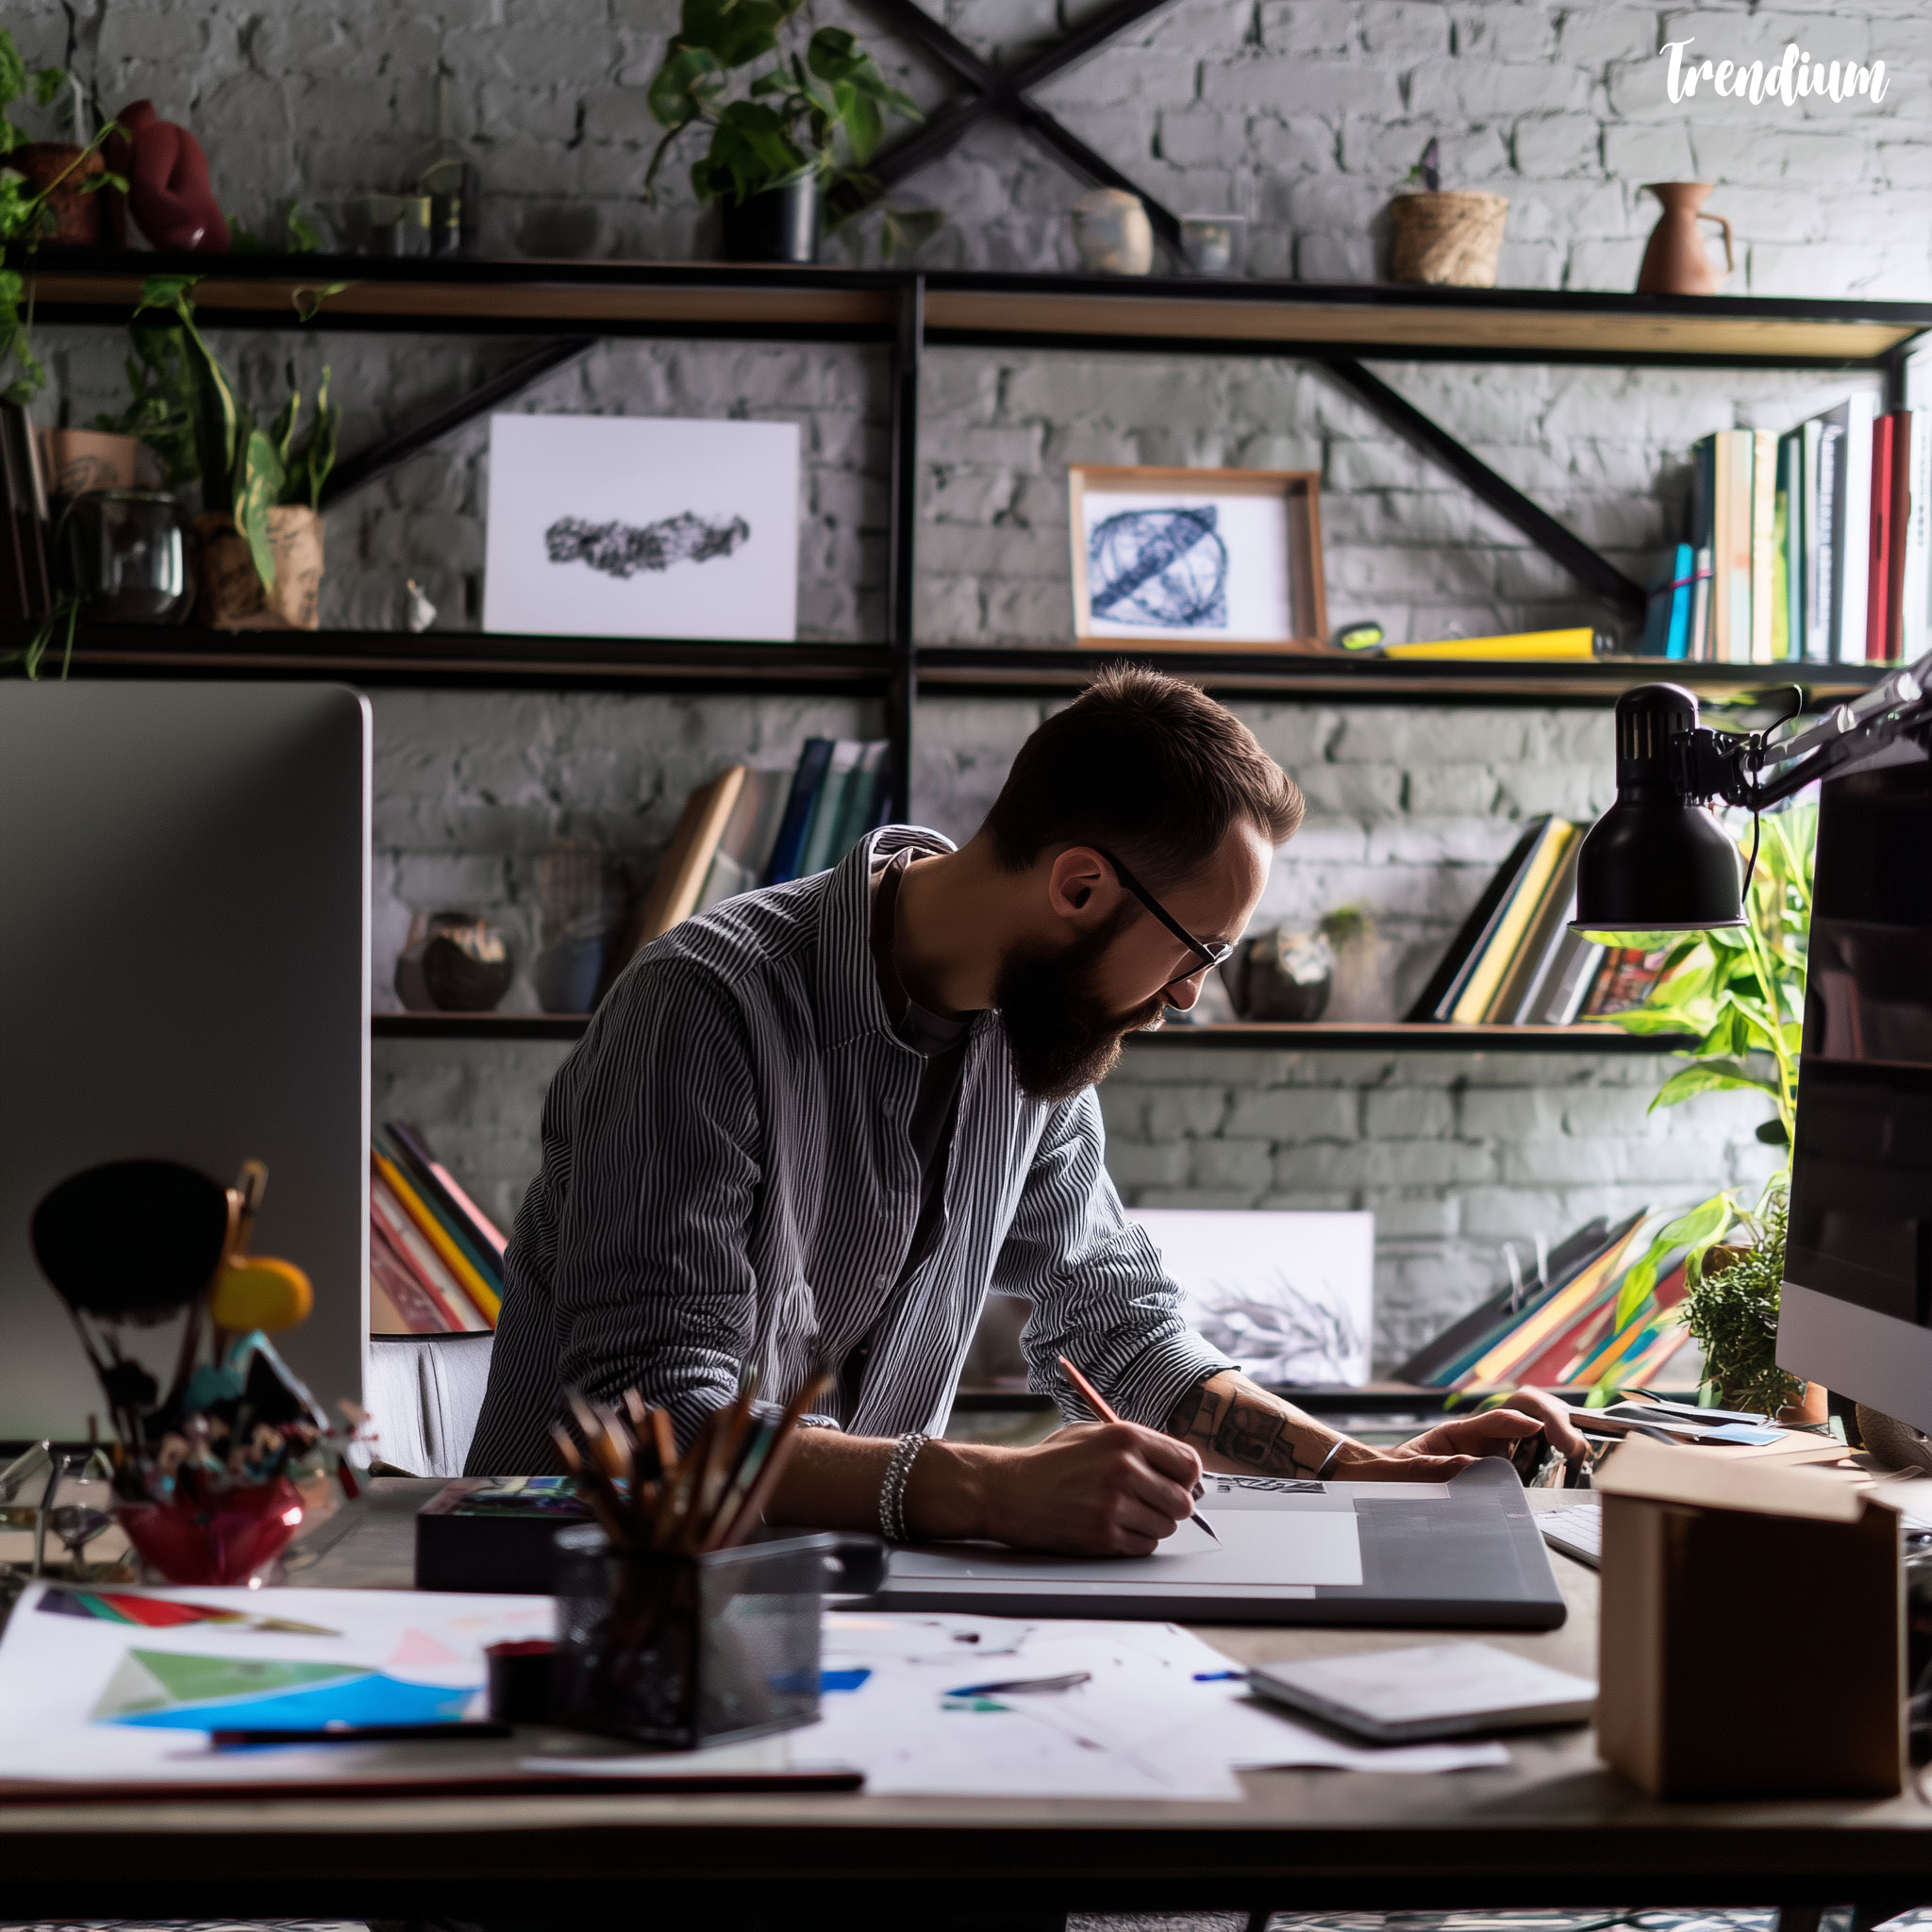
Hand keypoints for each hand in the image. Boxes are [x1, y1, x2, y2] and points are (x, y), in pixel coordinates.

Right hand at [976, 1422, 1204, 1555]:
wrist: (1009, 1490)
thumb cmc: (1051, 1462)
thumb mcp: (1094, 1434)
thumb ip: (1138, 1446)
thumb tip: (1182, 1469)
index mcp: (1126, 1437)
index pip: (1189, 1463)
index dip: (1187, 1477)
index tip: (1179, 1482)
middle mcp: (1124, 1469)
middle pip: (1183, 1501)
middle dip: (1172, 1505)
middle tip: (1151, 1502)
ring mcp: (1114, 1505)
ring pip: (1166, 1527)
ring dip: (1152, 1524)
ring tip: (1124, 1513)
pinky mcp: (1104, 1535)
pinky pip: (1144, 1546)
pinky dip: (1134, 1541)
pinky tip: (1111, 1526)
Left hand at [1331, 1388, 1589, 1482]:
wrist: (1370, 1486)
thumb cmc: (1383, 1474)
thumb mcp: (1404, 1472)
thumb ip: (1434, 1468)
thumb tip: (1472, 1467)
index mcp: (1456, 1435)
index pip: (1495, 1419)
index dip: (1520, 1421)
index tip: (1541, 1429)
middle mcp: (1477, 1444)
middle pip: (1523, 1420)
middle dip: (1551, 1422)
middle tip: (1572, 1442)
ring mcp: (1488, 1461)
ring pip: (1531, 1443)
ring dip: (1556, 1441)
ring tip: (1577, 1454)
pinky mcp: (1492, 1481)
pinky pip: (1524, 1470)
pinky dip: (1546, 1468)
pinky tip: (1564, 1474)